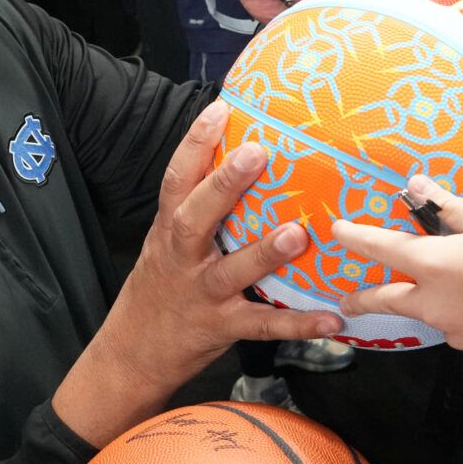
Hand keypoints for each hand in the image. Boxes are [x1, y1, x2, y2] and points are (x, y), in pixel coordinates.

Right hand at [98, 102, 343, 391]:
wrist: (132, 354)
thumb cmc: (161, 288)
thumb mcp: (167, 242)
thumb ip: (199, 207)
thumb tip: (242, 158)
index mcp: (170, 228)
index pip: (177, 179)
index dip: (196, 143)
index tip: (220, 109)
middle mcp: (183, 256)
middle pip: (196, 215)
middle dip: (224, 184)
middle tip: (257, 153)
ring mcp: (202, 293)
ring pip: (232, 271)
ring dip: (263, 252)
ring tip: (297, 234)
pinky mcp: (221, 327)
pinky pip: (263, 325)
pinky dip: (297, 324)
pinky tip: (330, 319)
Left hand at [330, 175, 462, 360]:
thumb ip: (449, 207)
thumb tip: (417, 187)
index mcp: (434, 265)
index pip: (382, 249)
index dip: (357, 238)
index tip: (338, 233)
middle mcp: (437, 305)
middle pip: (389, 301)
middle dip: (363, 300)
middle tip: (345, 302)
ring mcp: (458, 333)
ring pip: (433, 316)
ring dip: (434, 303)